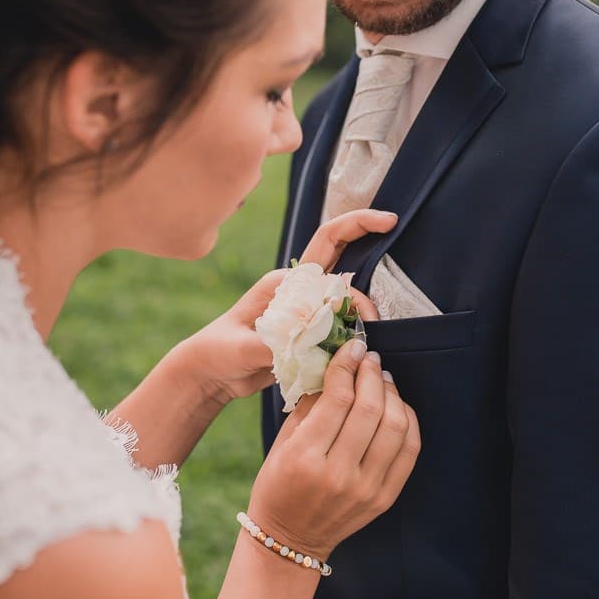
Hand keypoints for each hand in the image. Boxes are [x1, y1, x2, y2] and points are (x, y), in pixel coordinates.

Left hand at [176, 209, 394, 404]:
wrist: (210, 374)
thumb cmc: (218, 352)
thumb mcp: (241, 347)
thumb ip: (272, 344)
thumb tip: (307, 341)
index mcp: (284, 280)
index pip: (328, 245)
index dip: (358, 227)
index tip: (387, 224)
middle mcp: (299, 289)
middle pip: (343, 257)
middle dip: (368, 246)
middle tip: (385, 273)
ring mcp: (308, 310)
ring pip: (348, 300)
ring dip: (361, 316)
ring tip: (362, 345)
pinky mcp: (312, 333)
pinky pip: (342, 327)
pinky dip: (353, 337)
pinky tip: (355, 353)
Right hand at [248, 336, 420, 561]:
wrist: (290, 540)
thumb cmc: (278, 485)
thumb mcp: (283, 442)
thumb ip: (310, 404)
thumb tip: (336, 366)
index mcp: (305, 457)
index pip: (337, 398)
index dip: (348, 364)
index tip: (352, 346)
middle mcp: (339, 474)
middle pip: (370, 408)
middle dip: (372, 373)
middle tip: (369, 357)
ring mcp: (366, 488)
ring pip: (395, 427)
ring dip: (392, 394)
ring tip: (382, 378)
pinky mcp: (384, 497)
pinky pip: (409, 450)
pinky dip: (407, 421)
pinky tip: (396, 406)